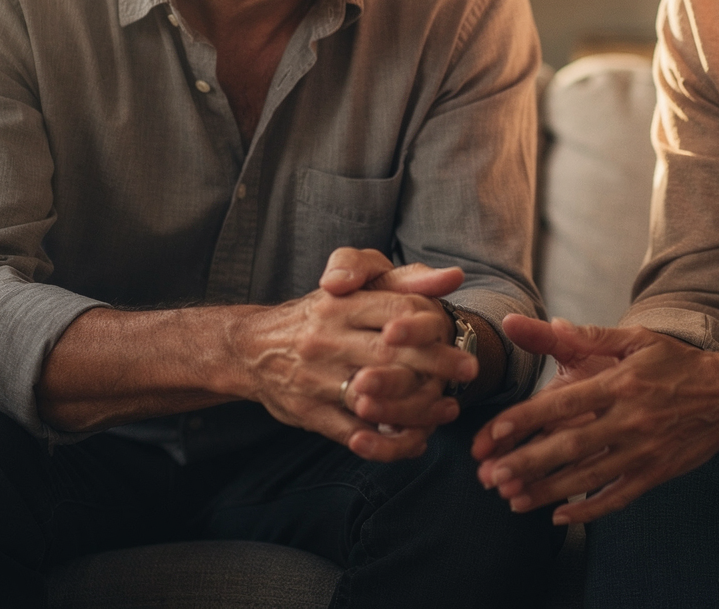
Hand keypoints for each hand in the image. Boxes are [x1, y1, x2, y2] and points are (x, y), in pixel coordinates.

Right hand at [321, 247, 475, 436]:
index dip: (430, 327)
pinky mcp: (308, 413)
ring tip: (446, 412)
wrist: (250, 348)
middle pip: (389, 354)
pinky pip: (352, 433)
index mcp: (340, 305)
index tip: (460, 341)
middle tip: (468, 373)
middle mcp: (325, 340)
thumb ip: (404, 280)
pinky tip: (413, 441)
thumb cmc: (318, 312)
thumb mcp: (355, 284)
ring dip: (416, 410)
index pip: (395, 312)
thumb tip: (454, 277)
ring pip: (373, 399)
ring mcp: (315, 380)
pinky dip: (386, 442)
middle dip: (434, 366)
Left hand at [471, 319, 718, 524]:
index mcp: (621, 384)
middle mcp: (630, 420)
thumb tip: (549, 323)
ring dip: (548, 490)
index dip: (529, 418)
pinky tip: (560, 516)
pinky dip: (589, 510)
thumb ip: (590, 337)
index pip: (567, 403)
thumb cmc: (679, 364)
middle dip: (528, 463)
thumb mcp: (638, 340)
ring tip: (512, 499)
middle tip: (491, 477)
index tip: (496, 431)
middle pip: (571, 446)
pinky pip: (617, 496)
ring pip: (588, 477)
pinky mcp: (655, 474)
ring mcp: (644, 452)